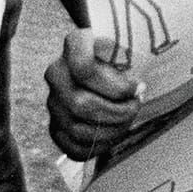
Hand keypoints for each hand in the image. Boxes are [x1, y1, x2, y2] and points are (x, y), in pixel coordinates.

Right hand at [45, 28, 143, 159]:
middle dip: (118, 112)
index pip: (84, 68)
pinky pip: (74, 147)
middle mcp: (57, 72)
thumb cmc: (128, 56)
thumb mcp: (133, 45)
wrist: (115, 68)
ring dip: (113, 129)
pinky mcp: (56, 127)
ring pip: (78, 129)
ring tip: (129, 118)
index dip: (117, 86)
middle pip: (82, 104)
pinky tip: (116, 132)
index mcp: (75, 44)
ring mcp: (53, 101)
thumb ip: (134, 54)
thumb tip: (137, 83)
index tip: (138, 87)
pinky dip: (101, 145)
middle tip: (137, 105)